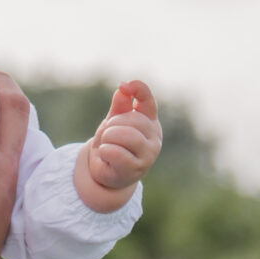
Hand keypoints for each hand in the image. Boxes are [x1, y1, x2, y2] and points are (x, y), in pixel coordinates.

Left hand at [77, 78, 160, 209]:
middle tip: (108, 135)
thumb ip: (119, 106)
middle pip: (132, 120)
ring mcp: (148, 154)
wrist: (107, 173)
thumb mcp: (113, 122)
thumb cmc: (113, 144)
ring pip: (126, 135)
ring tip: (106, 145)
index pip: (148, 101)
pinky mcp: (136, 169)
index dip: (138, 90)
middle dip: (112, 125)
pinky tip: (106, 155)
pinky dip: (105, 151)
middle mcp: (154, 137)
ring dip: (108, 138)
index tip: (124, 85)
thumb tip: (122, 88)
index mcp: (150, 122)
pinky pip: (116, 153)